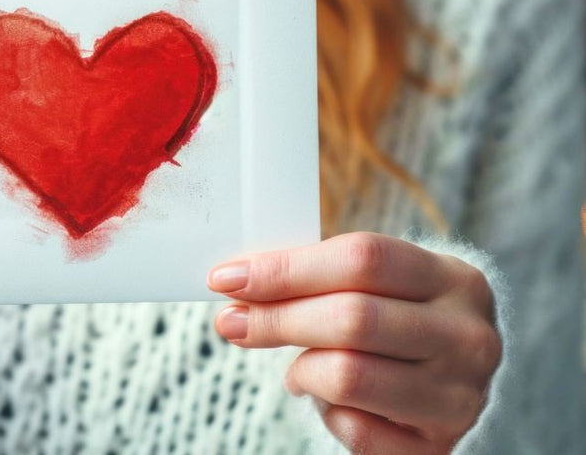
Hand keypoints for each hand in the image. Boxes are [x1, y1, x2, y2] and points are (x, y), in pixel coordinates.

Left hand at [208, 232, 500, 453]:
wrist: (455, 383)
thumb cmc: (399, 319)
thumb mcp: (380, 285)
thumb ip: (321, 276)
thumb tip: (238, 280)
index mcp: (455, 280)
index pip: (362, 259)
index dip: (287, 268)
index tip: (229, 277)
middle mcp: (467, 337)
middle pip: (353, 317)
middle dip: (277, 318)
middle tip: (231, 321)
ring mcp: (460, 397)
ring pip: (348, 376)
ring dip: (301, 369)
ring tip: (293, 366)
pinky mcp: (439, 446)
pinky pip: (356, 430)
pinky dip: (325, 412)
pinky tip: (326, 399)